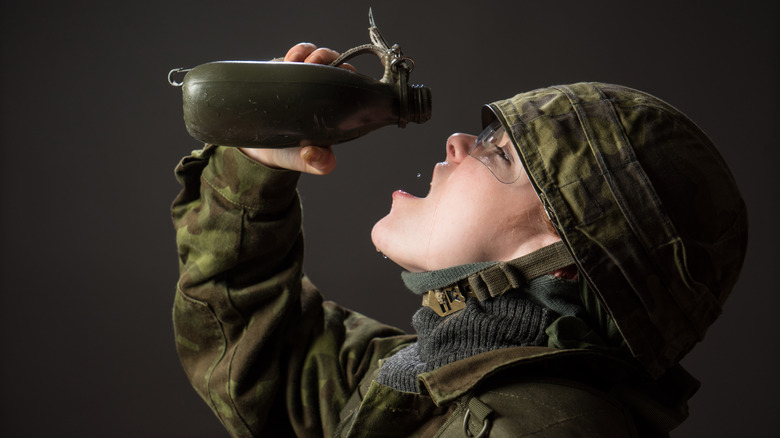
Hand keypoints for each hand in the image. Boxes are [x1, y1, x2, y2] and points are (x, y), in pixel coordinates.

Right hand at [240, 43, 354, 174]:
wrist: (258, 148)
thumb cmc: (290, 154)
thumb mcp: (305, 161)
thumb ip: (317, 163)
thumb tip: (312, 153)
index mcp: (337, 111)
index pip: (352, 88)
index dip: (349, 79)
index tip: (338, 77)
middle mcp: (326, 92)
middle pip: (338, 66)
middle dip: (331, 60)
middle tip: (315, 64)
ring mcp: (308, 80)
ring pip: (319, 57)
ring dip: (312, 53)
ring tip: (297, 60)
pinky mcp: (289, 72)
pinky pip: (299, 55)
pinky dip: (298, 52)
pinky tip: (290, 58)